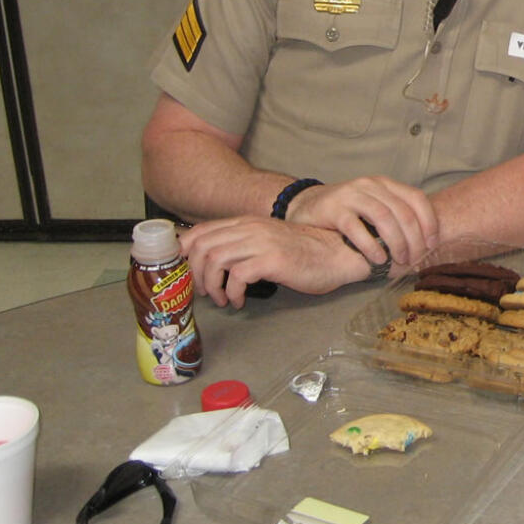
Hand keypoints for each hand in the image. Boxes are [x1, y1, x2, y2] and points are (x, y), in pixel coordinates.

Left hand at [179, 217, 377, 308]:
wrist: (339, 253)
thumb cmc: (305, 253)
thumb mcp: (268, 243)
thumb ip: (243, 246)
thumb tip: (212, 264)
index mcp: (246, 223)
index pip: (199, 232)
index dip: (184, 255)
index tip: (185, 276)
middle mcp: (250, 228)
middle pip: (201, 247)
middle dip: (194, 275)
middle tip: (204, 292)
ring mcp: (261, 242)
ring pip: (214, 260)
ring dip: (212, 286)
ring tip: (222, 299)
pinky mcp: (272, 259)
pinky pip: (237, 276)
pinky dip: (232, 292)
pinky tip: (240, 301)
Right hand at [285, 176, 437, 267]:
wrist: (307, 206)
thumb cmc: (349, 213)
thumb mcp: (375, 207)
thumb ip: (397, 217)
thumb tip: (427, 243)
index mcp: (385, 184)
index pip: (416, 198)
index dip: (429, 222)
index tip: (432, 244)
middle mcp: (370, 185)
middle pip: (402, 211)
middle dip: (414, 239)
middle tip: (414, 259)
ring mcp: (351, 195)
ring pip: (383, 217)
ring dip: (396, 242)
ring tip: (398, 260)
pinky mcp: (333, 208)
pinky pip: (356, 228)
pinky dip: (371, 246)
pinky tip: (378, 260)